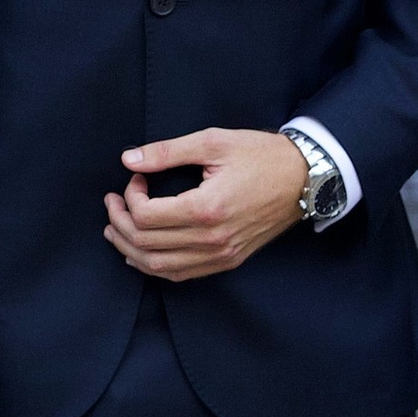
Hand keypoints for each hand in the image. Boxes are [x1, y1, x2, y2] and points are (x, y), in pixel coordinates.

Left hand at [104, 129, 309, 280]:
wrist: (304, 179)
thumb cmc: (261, 156)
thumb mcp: (213, 142)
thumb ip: (167, 152)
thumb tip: (129, 159)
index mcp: (207, 208)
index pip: (147, 216)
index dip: (129, 196)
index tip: (135, 177)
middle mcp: (212, 239)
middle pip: (146, 244)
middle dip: (120, 222)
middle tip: (113, 202)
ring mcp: (220, 255)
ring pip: (158, 266)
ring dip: (130, 248)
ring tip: (116, 228)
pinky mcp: (227, 261)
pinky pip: (180, 274)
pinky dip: (154, 265)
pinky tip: (141, 251)